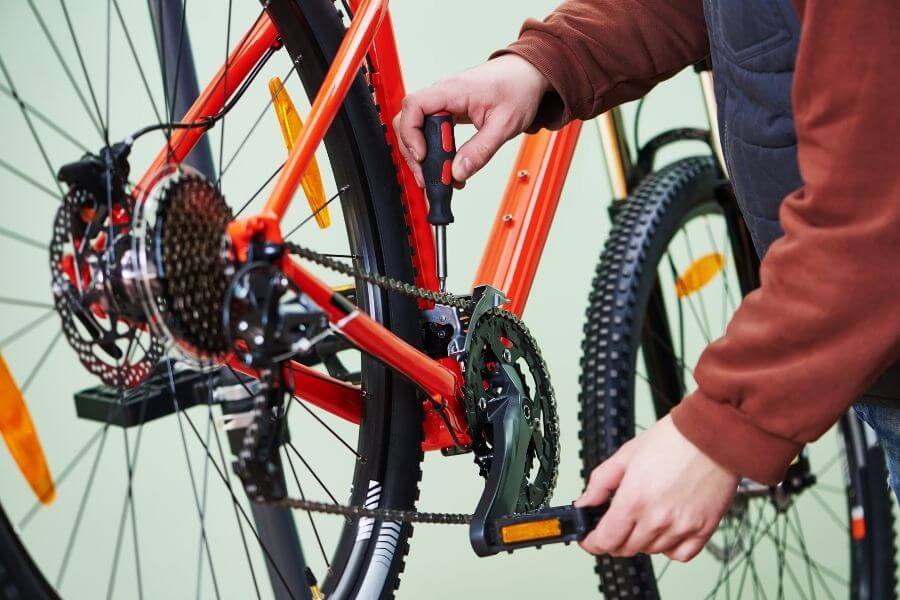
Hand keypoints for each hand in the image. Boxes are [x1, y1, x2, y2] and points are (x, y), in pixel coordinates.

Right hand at [394, 54, 548, 186]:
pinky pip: (431, 130)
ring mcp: (444, 102)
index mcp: (452, 90)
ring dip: (422, 154)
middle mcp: (442, 94)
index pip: (413, 107)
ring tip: (437, 176)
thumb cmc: (519, 88)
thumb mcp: (504, 125)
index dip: (411, 134)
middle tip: (428, 176)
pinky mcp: (449, 111)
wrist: (528, 74)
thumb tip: (458, 172)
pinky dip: (434, 150)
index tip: (423, 157)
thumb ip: (480, 151)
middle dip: (413, 152)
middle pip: (408, 121)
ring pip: (416, 128)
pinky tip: (446, 166)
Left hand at [575, 415, 738, 561]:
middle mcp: (656, 519)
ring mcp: (681, 527)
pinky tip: (666, 529)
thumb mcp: (625, 455)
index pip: (605, 540)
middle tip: (615, 523)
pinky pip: (679, 554)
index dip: (592, 542)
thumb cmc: (672, 440)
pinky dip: (669, 547)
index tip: (589, 539)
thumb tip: (584, 503)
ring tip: (643, 516)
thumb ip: (600, 483)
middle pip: (626, 549)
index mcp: (633, 500)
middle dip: (614, 539)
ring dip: (641, 540)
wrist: (712, 435)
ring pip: (650, 551)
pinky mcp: (703, 529)